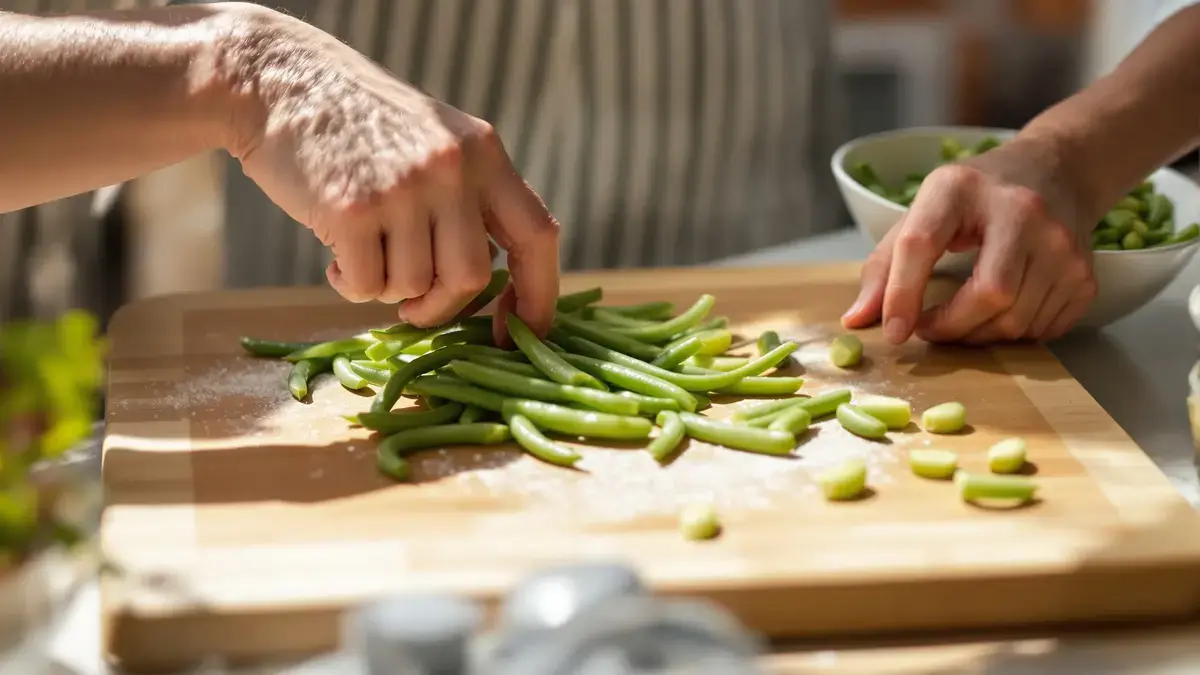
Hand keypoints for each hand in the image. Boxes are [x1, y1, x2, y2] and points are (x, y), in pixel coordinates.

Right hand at [223, 5, 559, 335]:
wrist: (276, 80)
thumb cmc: (356, 123)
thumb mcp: (434, 139)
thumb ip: (470, 198)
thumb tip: (490, 284)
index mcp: (484, 152)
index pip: (536, 235)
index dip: (538, 296)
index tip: (517, 333)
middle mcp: (452, 168)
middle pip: (471, 277)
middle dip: (441, 306)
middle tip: (412, 306)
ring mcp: (404, 187)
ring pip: (414, 286)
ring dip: (387, 289)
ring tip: (362, 251)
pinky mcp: (353, 208)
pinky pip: (366, 286)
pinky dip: (350, 284)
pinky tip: (334, 255)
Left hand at [841, 138, 1096, 344]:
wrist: (1056, 170)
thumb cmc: (976, 196)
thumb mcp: (924, 211)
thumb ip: (884, 265)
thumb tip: (855, 322)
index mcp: (959, 188)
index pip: (922, 244)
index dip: (902, 294)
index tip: (894, 332)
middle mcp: (1021, 210)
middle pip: (988, 295)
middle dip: (952, 327)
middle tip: (930, 329)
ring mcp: (1062, 241)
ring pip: (1017, 320)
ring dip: (981, 335)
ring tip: (963, 319)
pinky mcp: (1086, 271)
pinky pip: (1044, 329)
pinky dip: (1015, 334)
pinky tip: (1002, 312)